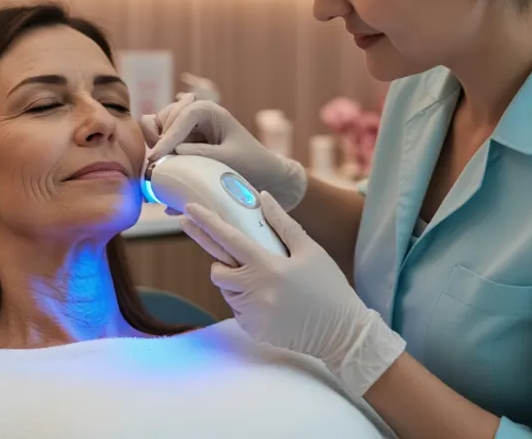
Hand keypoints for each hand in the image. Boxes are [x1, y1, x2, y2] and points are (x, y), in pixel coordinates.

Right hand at [141, 94, 307, 210]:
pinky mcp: (183, 143)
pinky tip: (162, 172)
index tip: (156, 158)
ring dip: (156, 145)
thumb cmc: (254, 164)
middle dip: (158, 139)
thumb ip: (200, 156)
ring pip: (156, 128)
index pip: (179, 117)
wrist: (266, 177)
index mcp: (209, 111)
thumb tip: (169, 158)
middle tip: (160, 164)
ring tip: (161, 167)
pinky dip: (158, 154)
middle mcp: (195, 116)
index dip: (166, 137)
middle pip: (162, 118)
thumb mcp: (229, 160)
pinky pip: (160, 143)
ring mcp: (187, 129)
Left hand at [179, 192, 406, 397]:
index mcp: (268, 266)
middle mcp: (255, 291)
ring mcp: (253, 314)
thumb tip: (263, 198)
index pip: (228, 239)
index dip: (206, 222)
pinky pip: (239, 311)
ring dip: (238, 284)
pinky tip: (274, 305)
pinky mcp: (253, 331)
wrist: (342, 333)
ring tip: (270, 286)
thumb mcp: (311, 251)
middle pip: (218, 271)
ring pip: (227, 292)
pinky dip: (248, 304)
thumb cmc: (329, 287)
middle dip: (223, 264)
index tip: (188, 211)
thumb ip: (283, 224)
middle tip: (244, 263)